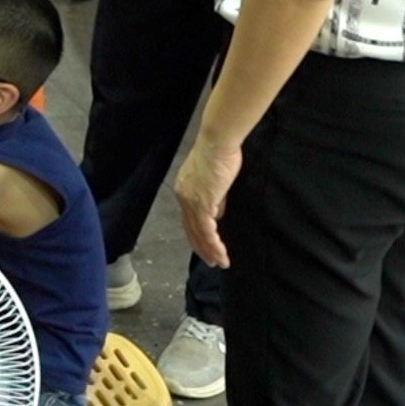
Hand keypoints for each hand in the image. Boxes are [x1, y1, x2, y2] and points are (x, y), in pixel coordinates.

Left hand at [174, 134, 239, 268]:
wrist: (218, 143)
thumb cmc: (220, 155)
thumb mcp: (215, 181)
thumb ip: (214, 199)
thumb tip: (217, 215)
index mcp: (184, 190)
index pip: (189, 218)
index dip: (197, 234)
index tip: (206, 247)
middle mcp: (184, 197)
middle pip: (191, 229)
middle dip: (202, 248)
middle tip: (212, 262)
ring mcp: (191, 201)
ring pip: (199, 233)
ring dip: (210, 251)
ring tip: (220, 263)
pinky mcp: (202, 203)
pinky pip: (207, 230)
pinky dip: (214, 245)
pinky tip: (221, 254)